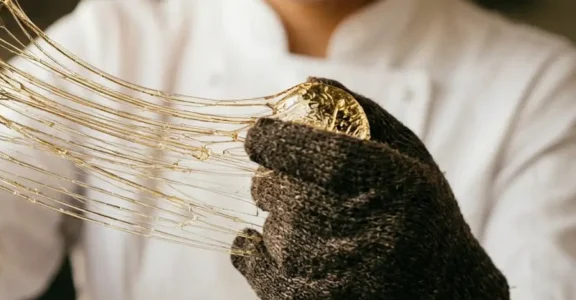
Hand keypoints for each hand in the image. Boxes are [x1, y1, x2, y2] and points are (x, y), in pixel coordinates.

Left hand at [231, 78, 509, 298]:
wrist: (443, 292)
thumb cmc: (420, 215)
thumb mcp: (409, 157)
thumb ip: (361, 114)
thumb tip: (308, 83)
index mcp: (394, 184)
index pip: (319, 154)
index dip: (277, 141)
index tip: (257, 136)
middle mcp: (367, 230)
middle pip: (282, 192)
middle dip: (274, 182)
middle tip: (292, 187)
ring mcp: (338, 272)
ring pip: (271, 228)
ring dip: (279, 220)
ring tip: (316, 228)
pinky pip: (254, 264)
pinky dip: (253, 252)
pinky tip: (272, 248)